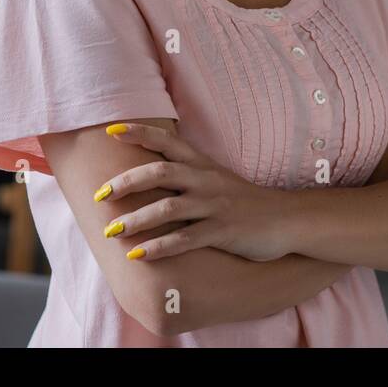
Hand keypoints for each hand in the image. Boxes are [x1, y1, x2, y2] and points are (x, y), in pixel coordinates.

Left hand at [95, 123, 292, 262]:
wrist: (288, 219)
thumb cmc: (245, 201)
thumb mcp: (216, 179)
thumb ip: (187, 174)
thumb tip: (150, 173)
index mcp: (202, 165)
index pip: (167, 141)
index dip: (140, 133)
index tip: (111, 131)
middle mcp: (206, 180)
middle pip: (160, 171)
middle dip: (126, 182)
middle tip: (99, 195)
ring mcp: (215, 206)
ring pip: (169, 207)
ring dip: (137, 219)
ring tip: (111, 231)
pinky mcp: (223, 231)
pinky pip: (186, 239)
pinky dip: (160, 247)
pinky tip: (139, 255)